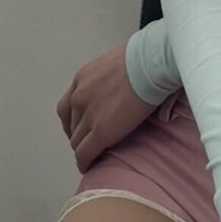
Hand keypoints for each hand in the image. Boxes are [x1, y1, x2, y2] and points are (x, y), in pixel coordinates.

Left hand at [56, 41, 158, 172]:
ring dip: (84, 148)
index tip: (82, 126)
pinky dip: (85, 162)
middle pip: (72, 125)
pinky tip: (89, 166)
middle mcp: (79, 97)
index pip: (68, 106)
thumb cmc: (144, 55)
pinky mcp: (100, 132)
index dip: (74, 119)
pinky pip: (84, 154)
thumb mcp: (117, 60)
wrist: (152, 62)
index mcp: (82, 78)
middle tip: (91, 140)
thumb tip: (120, 80)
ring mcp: (88, 115)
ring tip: (94, 153)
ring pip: (76, 142)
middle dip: (80, 134)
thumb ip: (109, 74)